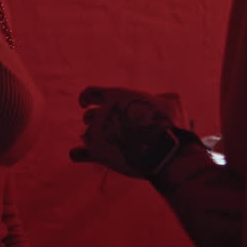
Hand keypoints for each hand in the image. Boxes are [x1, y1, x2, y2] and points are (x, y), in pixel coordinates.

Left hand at [70, 87, 189, 177]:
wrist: (164, 151)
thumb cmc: (170, 125)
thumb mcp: (170, 102)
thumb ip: (161, 98)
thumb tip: (162, 99)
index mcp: (116, 95)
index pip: (90, 92)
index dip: (86, 97)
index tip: (84, 103)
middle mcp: (103, 112)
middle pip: (89, 116)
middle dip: (94, 121)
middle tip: (103, 127)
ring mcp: (98, 133)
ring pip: (87, 135)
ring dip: (92, 138)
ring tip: (103, 144)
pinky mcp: (97, 153)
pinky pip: (79, 153)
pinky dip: (78, 153)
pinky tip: (76, 154)